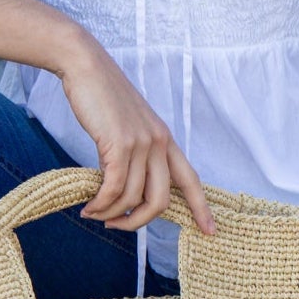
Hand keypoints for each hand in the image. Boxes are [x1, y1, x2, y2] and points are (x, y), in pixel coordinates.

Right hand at [58, 41, 215, 237]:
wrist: (88, 67)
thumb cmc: (105, 98)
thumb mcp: (131, 126)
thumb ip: (137, 153)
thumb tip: (128, 190)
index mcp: (166, 140)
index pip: (191, 180)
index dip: (201, 208)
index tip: (210, 231)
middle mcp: (159, 143)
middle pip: (160, 200)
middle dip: (139, 222)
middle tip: (117, 226)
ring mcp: (141, 144)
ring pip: (132, 198)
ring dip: (111, 214)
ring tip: (94, 214)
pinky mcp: (119, 144)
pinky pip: (113, 188)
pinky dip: (100, 204)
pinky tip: (89, 207)